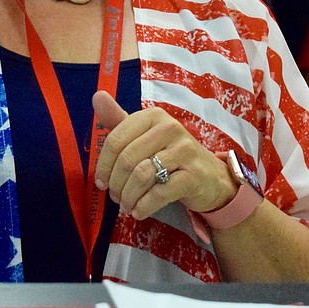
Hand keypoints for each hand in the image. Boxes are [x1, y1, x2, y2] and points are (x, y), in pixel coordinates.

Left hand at [93, 91, 235, 218]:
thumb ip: (118, 120)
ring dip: (128, 196)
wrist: (211, 177)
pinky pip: (160, 192)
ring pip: (142, 175)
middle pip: (127, 159)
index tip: (100, 181)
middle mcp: (169, 128)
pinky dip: (144, 205)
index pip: (116, 140)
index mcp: (153, 116)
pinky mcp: (194, 175)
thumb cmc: (170, 155)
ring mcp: (184, 150)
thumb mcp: (144, 136)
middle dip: (116, 183)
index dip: (103, 164)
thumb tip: (97, 96)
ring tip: (126, 205)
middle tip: (115, 196)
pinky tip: (139, 211)